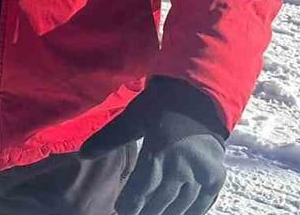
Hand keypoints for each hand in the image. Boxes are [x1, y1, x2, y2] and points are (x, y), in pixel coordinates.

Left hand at [82, 78, 228, 214]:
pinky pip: (203, 203)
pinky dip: (191, 212)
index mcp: (159, 153)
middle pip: (160, 201)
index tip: (120, 211)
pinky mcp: (216, 176)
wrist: (199, 96)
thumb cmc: (159, 106)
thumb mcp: (132, 118)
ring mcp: (201, 174)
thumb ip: (110, 138)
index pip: (141, 190)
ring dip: (167, 214)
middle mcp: (182, 168)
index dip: (130, 204)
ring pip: (181, 205)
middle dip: (146, 212)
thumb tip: (82, 154)